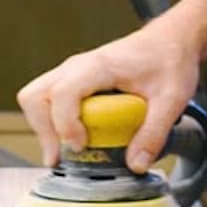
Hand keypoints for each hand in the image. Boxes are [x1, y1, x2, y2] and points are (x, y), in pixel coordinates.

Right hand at [16, 20, 201, 170]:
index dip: (65, 124)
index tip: (81, 146)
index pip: (63, 93)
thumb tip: (135, 164)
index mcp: (100, 66)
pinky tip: (74, 138)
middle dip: (43, 130)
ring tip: (65, 150)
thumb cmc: (169, 61)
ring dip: (43, 127)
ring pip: (35, 98)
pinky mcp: (74, 80)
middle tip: (62, 156)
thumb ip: (153, 133)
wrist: (171, 41)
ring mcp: (72, 72)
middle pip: (35, 96)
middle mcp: (78, 66)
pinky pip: (47, 101)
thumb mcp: (171, 100)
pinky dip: (51, 122)